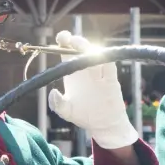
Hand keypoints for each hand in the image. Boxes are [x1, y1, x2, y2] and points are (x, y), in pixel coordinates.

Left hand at [48, 31, 138, 148]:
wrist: (104, 126)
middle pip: (82, 48)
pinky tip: (100, 58)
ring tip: (82, 50)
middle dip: (76, 42)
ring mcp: (99, 74)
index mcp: (72, 72)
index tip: (61, 38)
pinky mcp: (111, 81)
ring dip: (89, 49)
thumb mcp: (67, 112)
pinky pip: (110, 66)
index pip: (67, 51)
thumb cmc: (84, 116)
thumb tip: (53, 92)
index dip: (64, 41)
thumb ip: (58, 105)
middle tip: (70, 41)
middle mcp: (86, 70)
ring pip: (96, 54)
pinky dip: (106, 60)